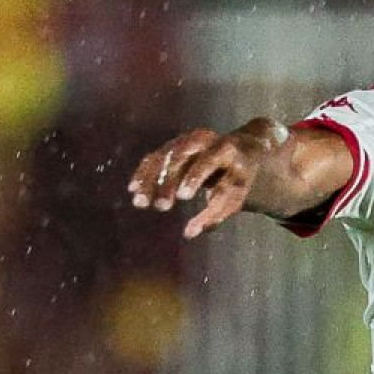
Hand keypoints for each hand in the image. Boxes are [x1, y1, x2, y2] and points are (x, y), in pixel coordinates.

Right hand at [128, 125, 274, 239]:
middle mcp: (204, 140)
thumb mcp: (235, 197)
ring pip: (164, 157)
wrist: (241, 148)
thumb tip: (188, 234)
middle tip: (161, 206)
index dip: (194, 177)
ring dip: (150, 179)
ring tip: (140, 202)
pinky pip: (154, 158)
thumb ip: (214, 215)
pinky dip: (144, 173)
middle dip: (168, 182)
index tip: (183, 196)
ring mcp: (185, 140)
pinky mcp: (172, 145)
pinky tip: (133, 189)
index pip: (207, 161)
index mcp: (226, 149)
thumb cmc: (237, 180)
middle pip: (181, 157)